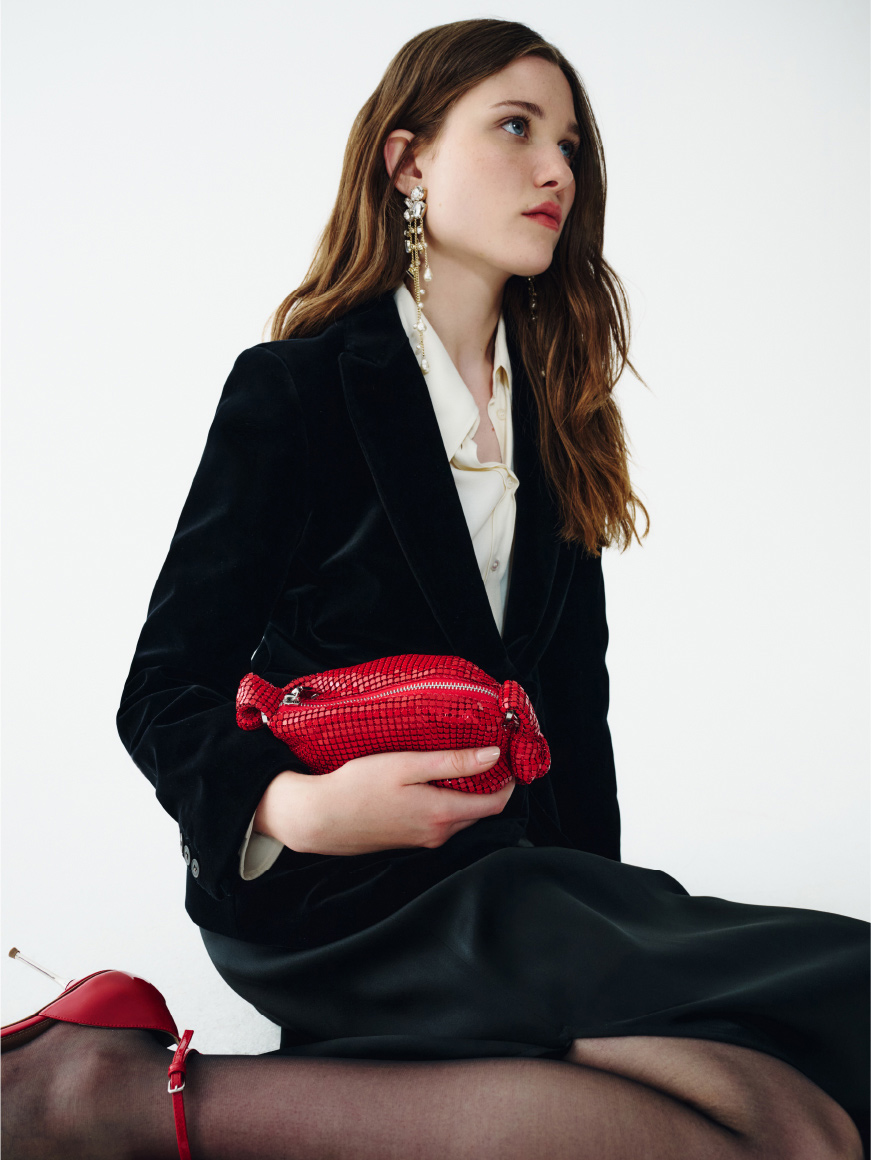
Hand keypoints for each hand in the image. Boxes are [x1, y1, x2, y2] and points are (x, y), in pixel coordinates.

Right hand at [254, 747, 513, 855]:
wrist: (317, 819)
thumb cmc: (357, 787)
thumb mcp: (406, 765)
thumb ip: (452, 761)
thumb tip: (493, 756)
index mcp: (442, 814)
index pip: (495, 804)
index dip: (508, 782)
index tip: (509, 758)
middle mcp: (437, 833)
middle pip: (479, 812)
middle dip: (489, 786)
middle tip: (486, 755)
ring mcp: (422, 840)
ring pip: (459, 817)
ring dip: (467, 793)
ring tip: (459, 764)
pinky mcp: (407, 840)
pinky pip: (439, 822)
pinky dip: (446, 802)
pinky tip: (431, 783)